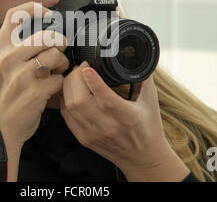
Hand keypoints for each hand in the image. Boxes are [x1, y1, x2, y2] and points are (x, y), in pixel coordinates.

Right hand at [0, 2, 68, 148]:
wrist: (1, 128)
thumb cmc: (6, 95)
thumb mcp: (3, 67)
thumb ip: (17, 48)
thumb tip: (44, 27)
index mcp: (0, 49)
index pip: (14, 14)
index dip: (34, 8)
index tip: (48, 13)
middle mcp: (8, 59)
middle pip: (47, 35)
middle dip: (59, 43)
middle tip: (58, 51)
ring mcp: (21, 76)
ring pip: (56, 56)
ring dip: (62, 64)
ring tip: (55, 72)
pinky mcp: (34, 92)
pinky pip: (59, 79)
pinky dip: (60, 84)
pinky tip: (52, 88)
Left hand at [60, 61, 189, 180]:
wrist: (143, 159)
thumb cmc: (148, 127)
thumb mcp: (151, 100)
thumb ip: (143, 77)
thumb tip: (137, 56)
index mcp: (127, 116)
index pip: (106, 99)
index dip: (93, 81)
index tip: (87, 67)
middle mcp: (109, 127)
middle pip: (81, 100)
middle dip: (75, 78)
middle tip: (81, 67)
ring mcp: (94, 134)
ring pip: (71, 107)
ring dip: (68, 87)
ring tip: (75, 76)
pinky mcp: (84, 139)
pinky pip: (67, 117)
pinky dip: (65, 100)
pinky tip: (70, 91)